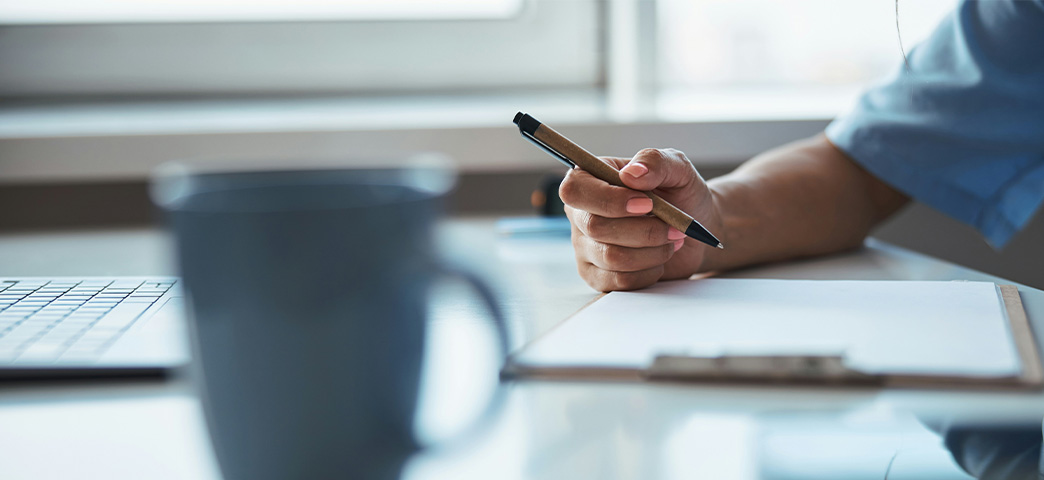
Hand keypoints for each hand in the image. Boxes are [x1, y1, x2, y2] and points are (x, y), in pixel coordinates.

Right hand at [560, 148, 720, 290]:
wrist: (694, 227)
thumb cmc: (679, 193)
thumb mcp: (676, 167)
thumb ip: (655, 161)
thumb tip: (632, 173)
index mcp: (589, 180)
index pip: (574, 190)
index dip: (609, 200)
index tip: (646, 203)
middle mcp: (580, 214)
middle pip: (595, 227)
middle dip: (644, 229)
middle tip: (673, 226)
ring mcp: (585, 248)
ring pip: (611, 257)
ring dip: (652, 251)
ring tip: (671, 240)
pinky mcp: (597, 276)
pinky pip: (619, 281)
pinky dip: (649, 272)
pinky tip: (659, 259)